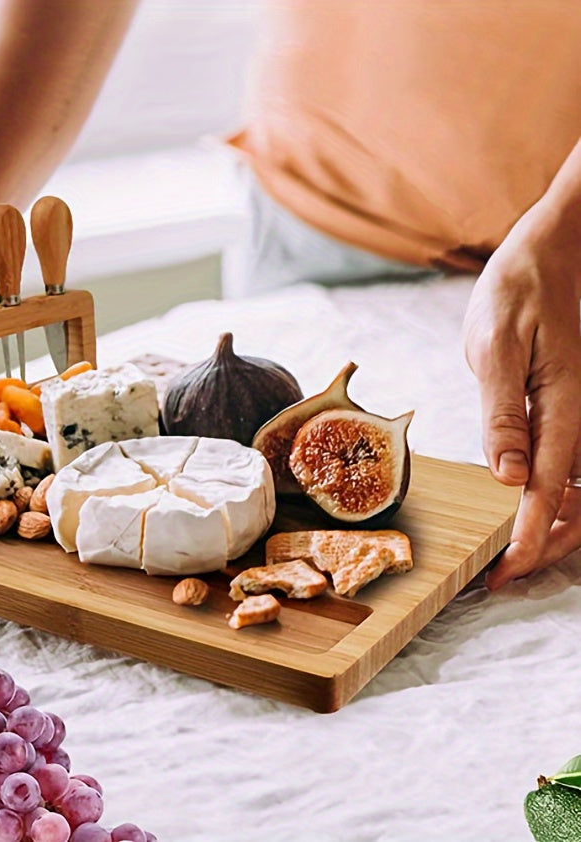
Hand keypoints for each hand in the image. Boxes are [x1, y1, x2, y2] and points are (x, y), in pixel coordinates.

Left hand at [463, 201, 580, 588]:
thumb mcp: (495, 344)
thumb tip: (508, 475)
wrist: (556, 249)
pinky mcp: (577, 409)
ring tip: (507, 552)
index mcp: (565, 410)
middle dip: (542, 548)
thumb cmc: (521, 288)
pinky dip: (556, 498)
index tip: (500, 574)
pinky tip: (524, 505)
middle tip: (498, 574)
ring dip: (551, 529)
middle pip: (578, 507)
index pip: (548, 493)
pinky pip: (576, 467)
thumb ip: (503, 413)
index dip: (526, 541)